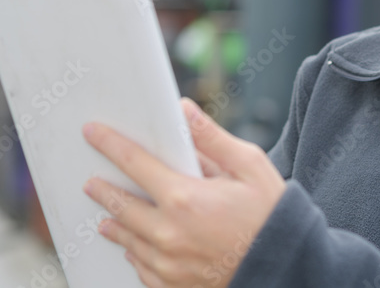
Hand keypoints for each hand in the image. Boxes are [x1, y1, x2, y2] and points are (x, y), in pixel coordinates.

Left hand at [82, 97, 285, 287]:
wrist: (288, 268)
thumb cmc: (271, 215)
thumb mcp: (249, 166)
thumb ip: (211, 138)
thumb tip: (183, 110)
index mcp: (184, 198)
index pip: (135, 164)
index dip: (110, 144)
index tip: (93, 133)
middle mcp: (169, 234)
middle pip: (121, 206)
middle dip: (103, 190)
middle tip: (91, 181)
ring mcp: (168, 265)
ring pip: (128, 241)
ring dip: (114, 223)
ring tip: (105, 215)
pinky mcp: (174, 286)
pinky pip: (142, 270)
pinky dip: (135, 254)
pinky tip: (135, 248)